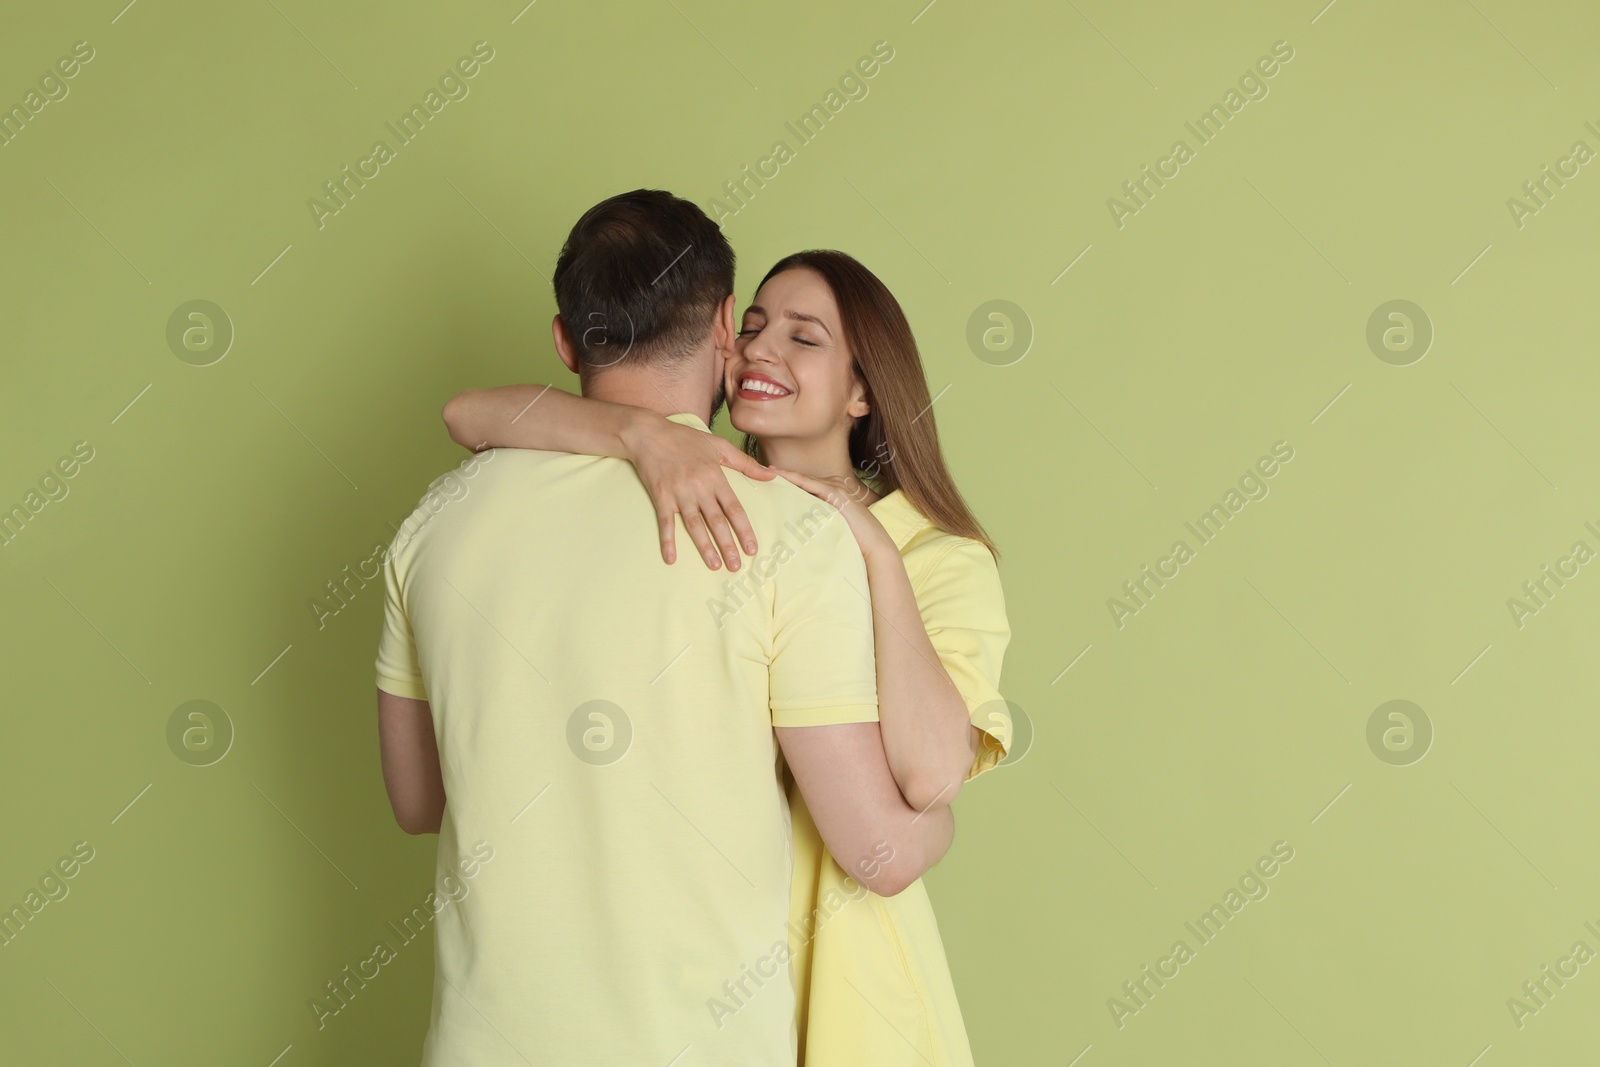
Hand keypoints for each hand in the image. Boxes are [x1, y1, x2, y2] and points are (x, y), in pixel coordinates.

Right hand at [621, 414, 775, 569]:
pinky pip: (666, 522)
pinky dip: (668, 541)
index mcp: (715, 476)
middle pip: (716, 521)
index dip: (743, 529)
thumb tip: (770, 476)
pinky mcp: (660, 497)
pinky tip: (671, 559)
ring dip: (704, 547)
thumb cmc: (685, 439)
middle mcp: (699, 487)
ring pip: (694, 525)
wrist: (648, 434)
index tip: (751, 548)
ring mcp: (679, 493)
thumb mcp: (718, 445)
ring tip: (714, 566)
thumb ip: (745, 463)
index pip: (734, 508)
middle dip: (727, 545)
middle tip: (736, 566)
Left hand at [768, 468, 895, 561]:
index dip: (783, 480)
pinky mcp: (836, 492)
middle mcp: (833, 484)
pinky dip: (793, 479)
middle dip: (779, 474)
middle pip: (800, 479)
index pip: (803, 483)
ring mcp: (835, 486)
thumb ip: (814, 520)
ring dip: (782, 474)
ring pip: (802, 479)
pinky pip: (809, 484)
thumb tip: (793, 525)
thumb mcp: (829, 526)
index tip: (763, 477)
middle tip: (754, 469)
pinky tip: (777, 476)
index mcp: (831, 491)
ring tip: (759, 470)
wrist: (874, 545)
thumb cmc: (853, 539)